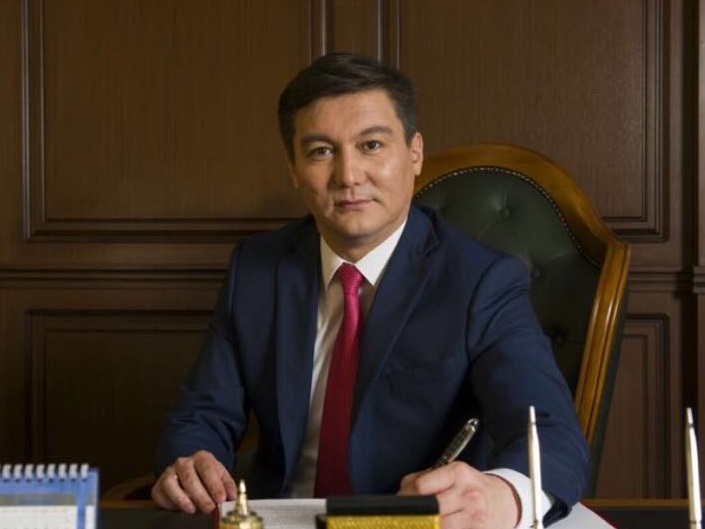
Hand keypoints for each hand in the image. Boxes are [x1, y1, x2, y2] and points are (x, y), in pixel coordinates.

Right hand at [151, 450, 237, 513]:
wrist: (189, 474)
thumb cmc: (207, 477)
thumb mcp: (220, 477)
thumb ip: (227, 486)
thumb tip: (232, 497)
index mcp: (202, 458)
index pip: (207, 468)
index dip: (214, 484)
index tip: (221, 498)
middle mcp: (183, 462)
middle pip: (189, 477)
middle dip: (200, 495)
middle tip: (209, 509)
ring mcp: (169, 473)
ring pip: (171, 483)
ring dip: (182, 498)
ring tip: (193, 510)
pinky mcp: (158, 486)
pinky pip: (160, 494)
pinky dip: (170, 503)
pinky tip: (180, 509)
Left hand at [399, 462, 519, 528]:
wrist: (503, 502)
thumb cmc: (470, 487)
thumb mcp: (452, 474)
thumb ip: (424, 479)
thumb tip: (400, 495)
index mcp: (458, 473)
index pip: (422, 487)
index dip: (405, 498)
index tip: (399, 504)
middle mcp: (468, 494)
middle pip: (429, 510)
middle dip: (412, 516)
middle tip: (406, 518)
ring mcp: (475, 517)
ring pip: (438, 527)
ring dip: (424, 526)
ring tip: (419, 524)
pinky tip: (433, 528)